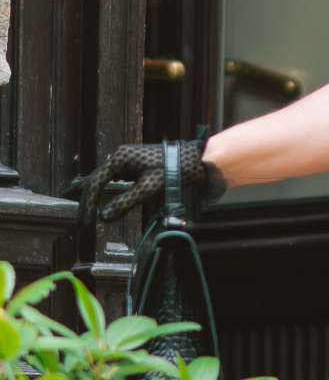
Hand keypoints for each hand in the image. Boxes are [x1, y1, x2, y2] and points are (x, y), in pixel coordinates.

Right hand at [66, 126, 228, 225]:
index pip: (95, 183)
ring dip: (94, 196)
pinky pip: (115, 180)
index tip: (86, 222)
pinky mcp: (135, 167)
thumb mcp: (148, 189)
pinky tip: (100, 199)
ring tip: (82, 211)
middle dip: (87, 202)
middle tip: (82, 222)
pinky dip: (106, 191)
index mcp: (120, 158)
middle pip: (96, 181)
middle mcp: (119, 157)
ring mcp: (127, 161)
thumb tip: (104, 217)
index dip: (88, 204)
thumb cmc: (174, 170)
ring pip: (104, 180)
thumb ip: (125, 202)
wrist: (195, 160)